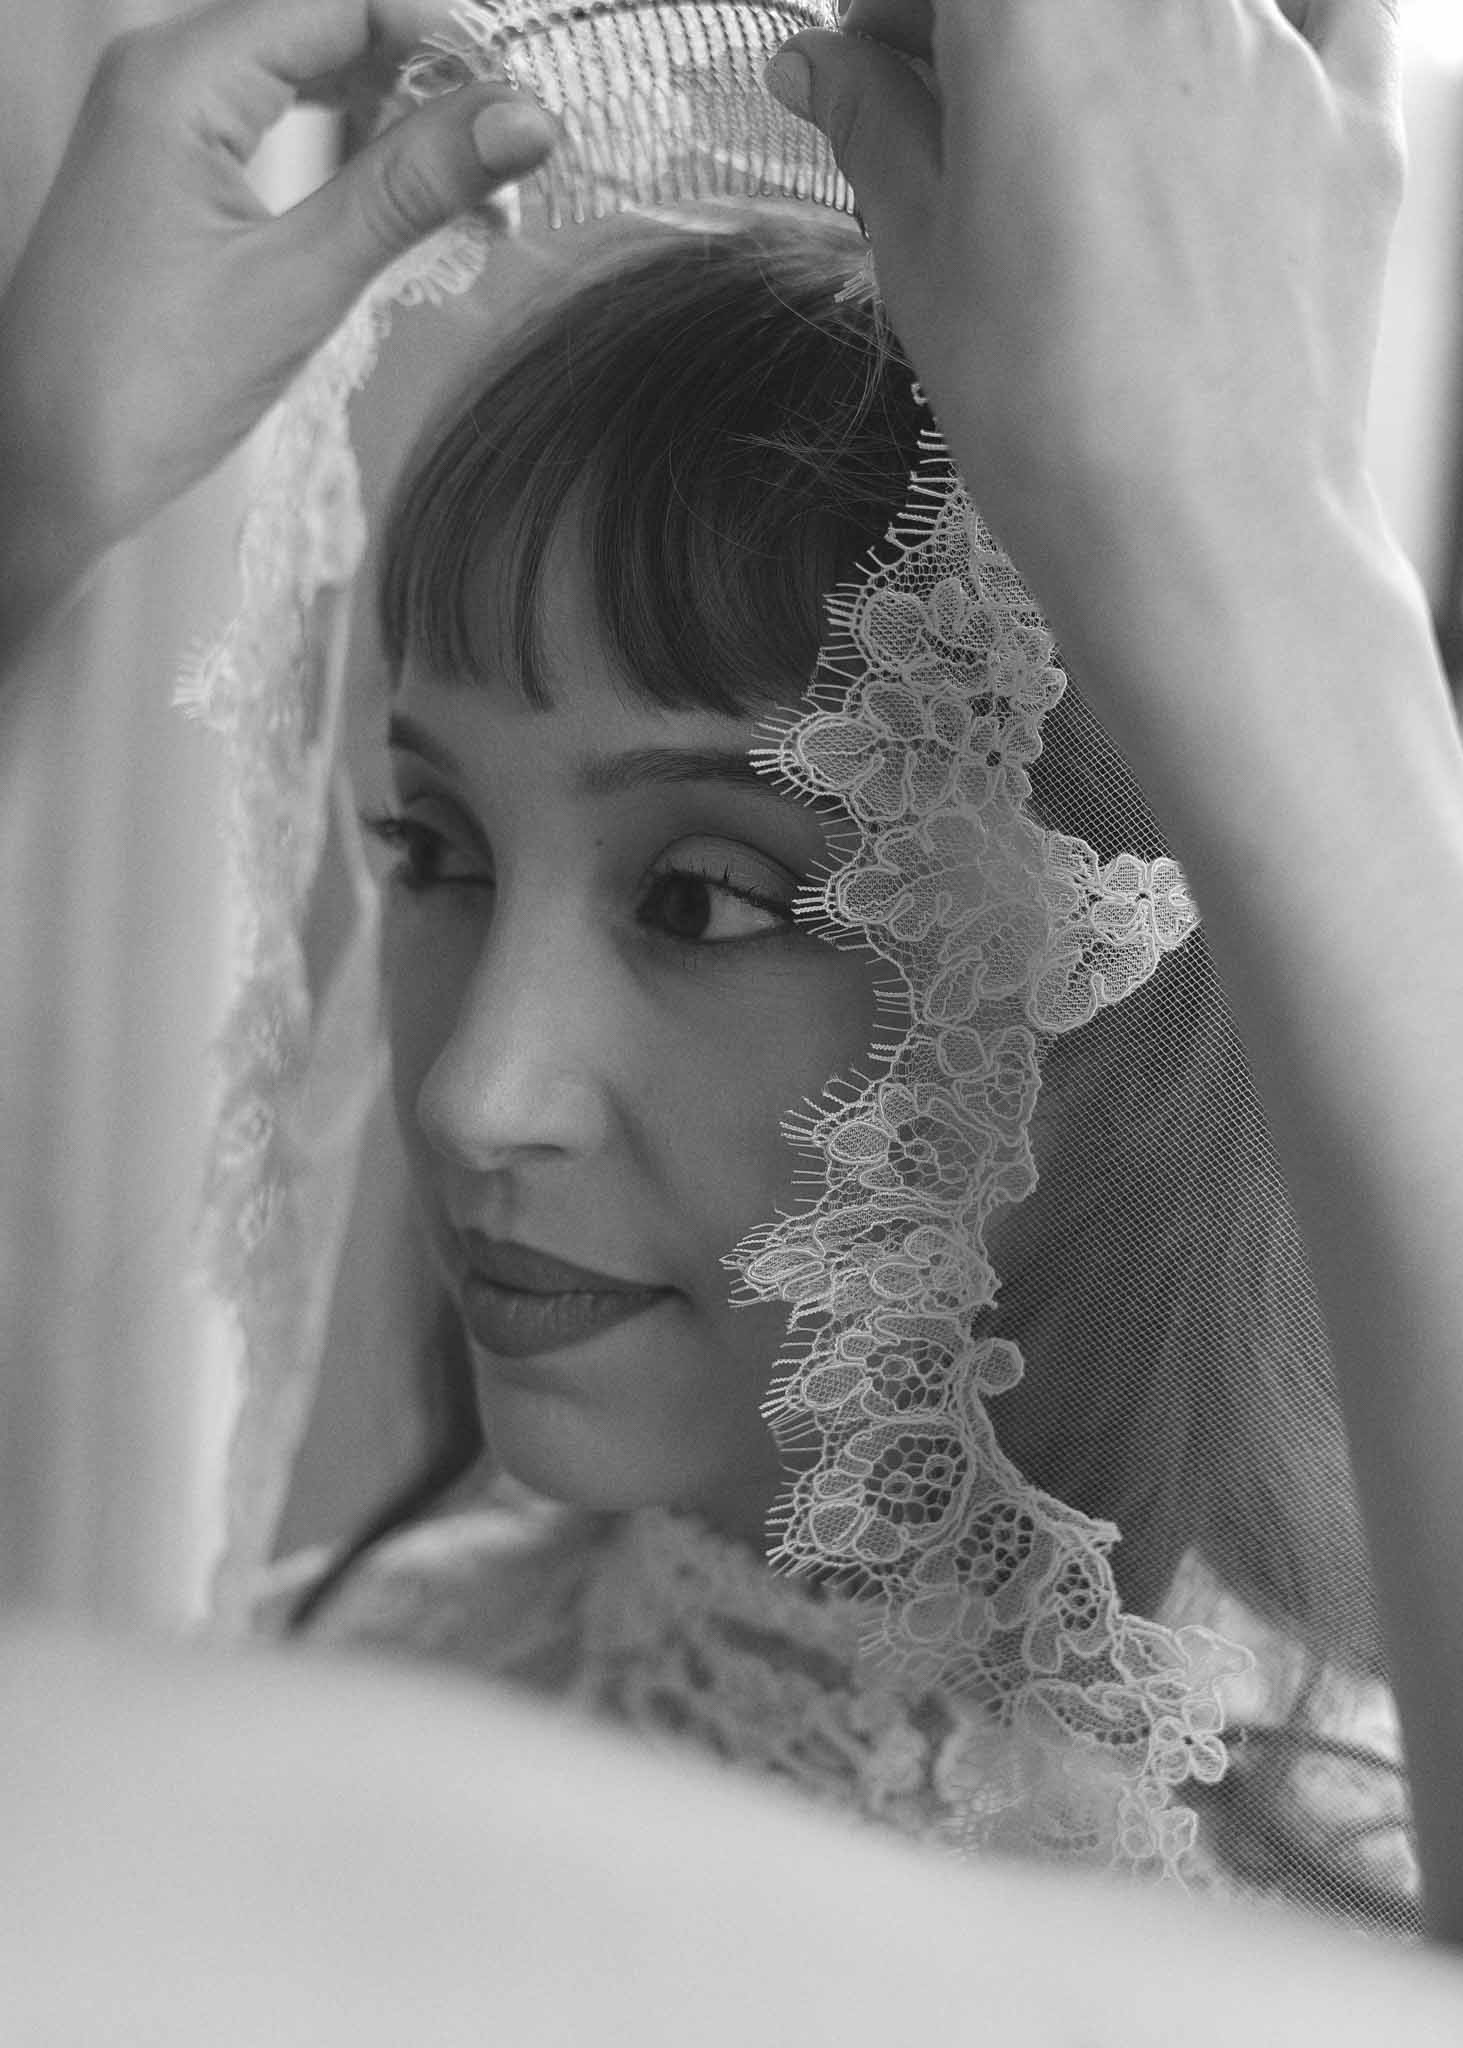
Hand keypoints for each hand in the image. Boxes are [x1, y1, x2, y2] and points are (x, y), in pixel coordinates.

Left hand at [0, 0, 556, 578]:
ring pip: (308, 79)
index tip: (527, 109)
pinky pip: (277, 127)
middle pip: (330, 30)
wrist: (46, 471)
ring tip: (474, 195)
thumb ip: (411, 189)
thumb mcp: (299, 282)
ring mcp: (162, 122)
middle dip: (430, 85)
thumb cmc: (144, 386)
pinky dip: (348, 157)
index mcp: (181, 74)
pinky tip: (403, 206)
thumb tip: (524, 118)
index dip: (448, 42)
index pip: (346, 3)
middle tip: (513, 162)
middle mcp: (164, 73)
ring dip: (397, 124)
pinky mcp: (169, 174)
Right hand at [766, 1, 1404, 575]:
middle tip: (952, 111)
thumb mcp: (922, 265)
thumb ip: (872, 128)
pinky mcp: (1356, 118)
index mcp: (1035, 14)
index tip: (872, 56)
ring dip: (1109, 44)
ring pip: (1178, 2)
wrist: (1202, 531)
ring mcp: (1279, 49)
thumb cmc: (1051, 416)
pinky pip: (1328, 13)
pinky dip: (1273, 28)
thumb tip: (822, 65)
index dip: (897, 12)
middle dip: (990, 31)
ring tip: (1072, 148)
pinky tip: (1223, 88)